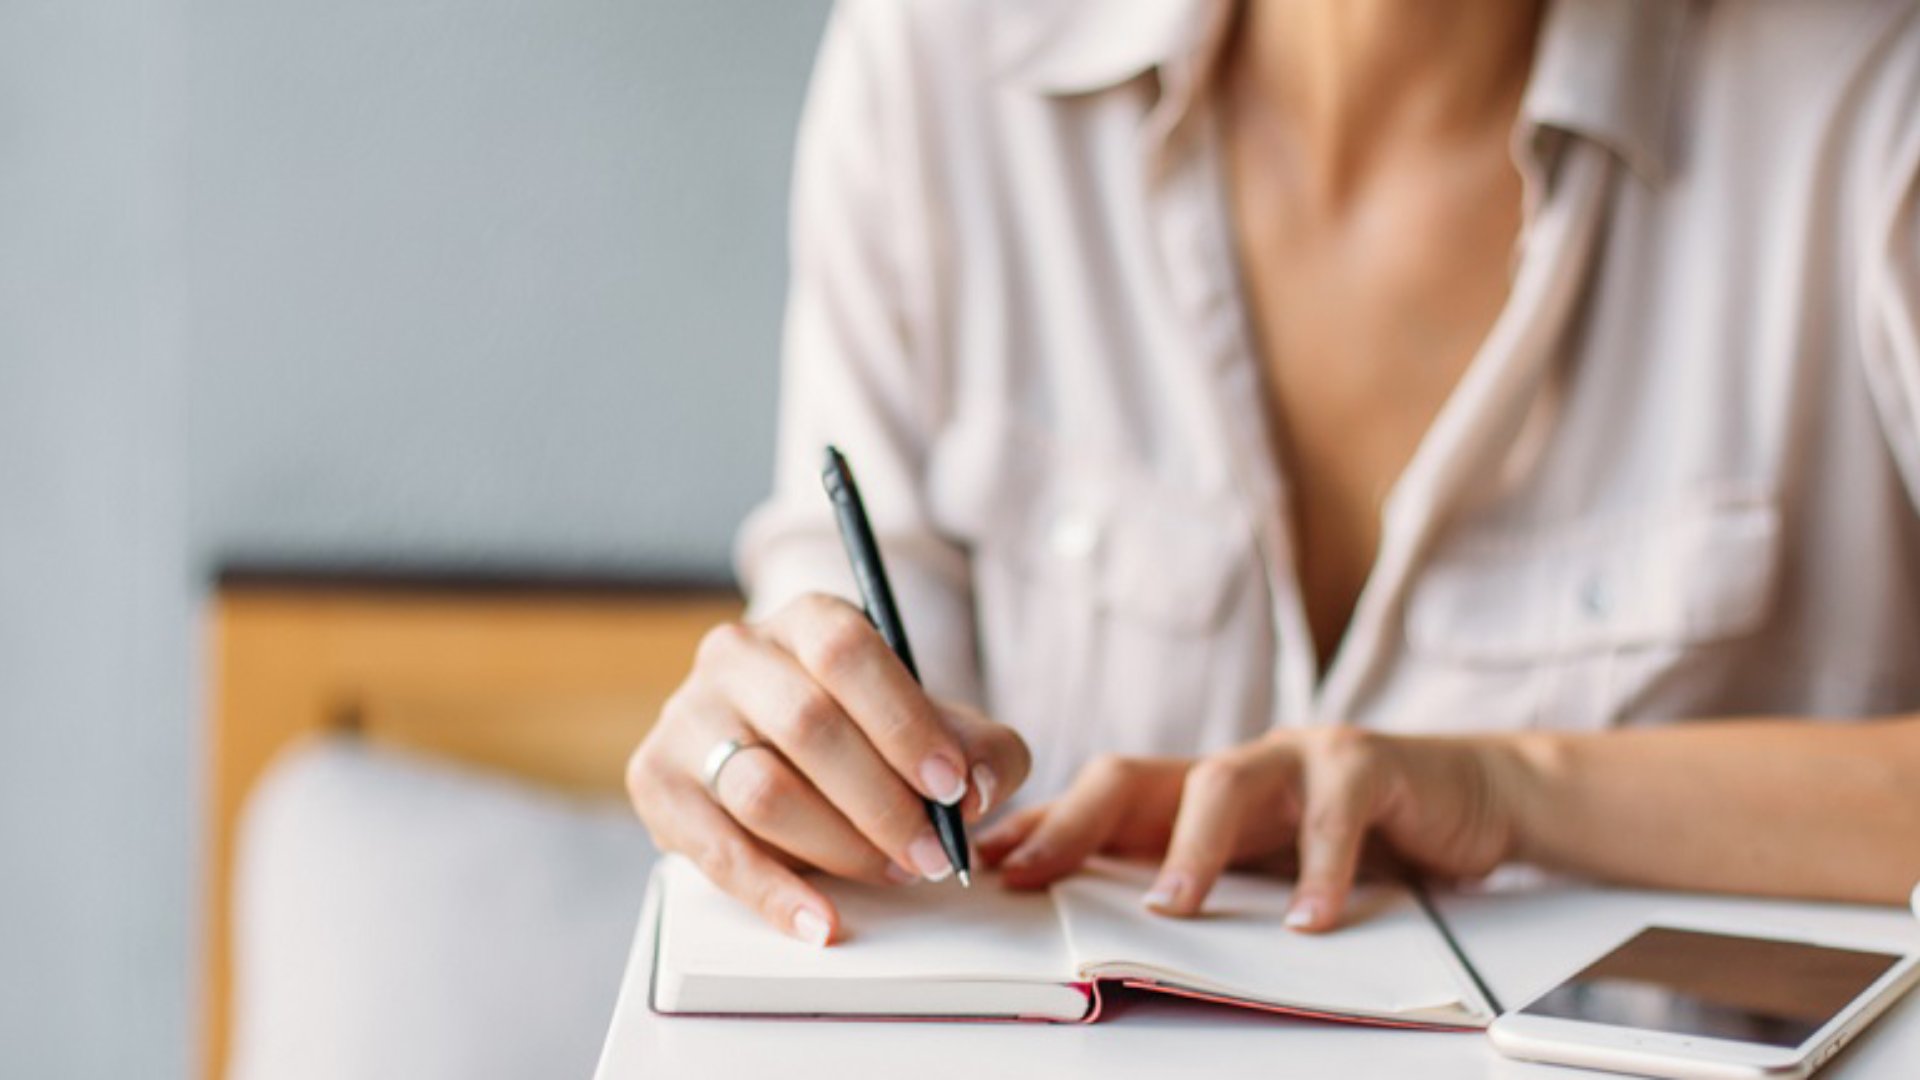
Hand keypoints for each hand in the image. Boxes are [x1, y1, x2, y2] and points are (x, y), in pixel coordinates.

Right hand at [627, 592, 1030, 944]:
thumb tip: (978, 786)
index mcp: (806, 621)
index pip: (847, 651)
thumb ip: (980, 748)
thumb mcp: (936, 727)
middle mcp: (737, 655)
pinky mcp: (656, 781)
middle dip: (883, 801)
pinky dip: (774, 893)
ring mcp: (688, 717)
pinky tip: (820, 921)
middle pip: (807, 724)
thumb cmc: (868, 735)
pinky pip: (715, 850)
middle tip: (933, 855)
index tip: (950, 786)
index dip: (903, 720)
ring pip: (761, 790)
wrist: (782, 753)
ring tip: (893, 873)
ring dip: (839, 845)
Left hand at [976, 728, 1522, 930]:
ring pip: (1223, 783)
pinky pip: (1336, 811)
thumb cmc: (1362, 835)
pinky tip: (1310, 919)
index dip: (1042, 828)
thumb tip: (1105, 918)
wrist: (1474, 798)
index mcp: (1202, 793)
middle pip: (1132, 775)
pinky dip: (1321, 868)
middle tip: (1034, 871)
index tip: (985, 866)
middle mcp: (1239, 766)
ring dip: (1190, 848)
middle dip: (1074, 821)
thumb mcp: (1268, 864)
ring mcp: (1300, 757)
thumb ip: (1197, 876)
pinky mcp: (1371, 764)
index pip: (1100, 801)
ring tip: (1170, 906)